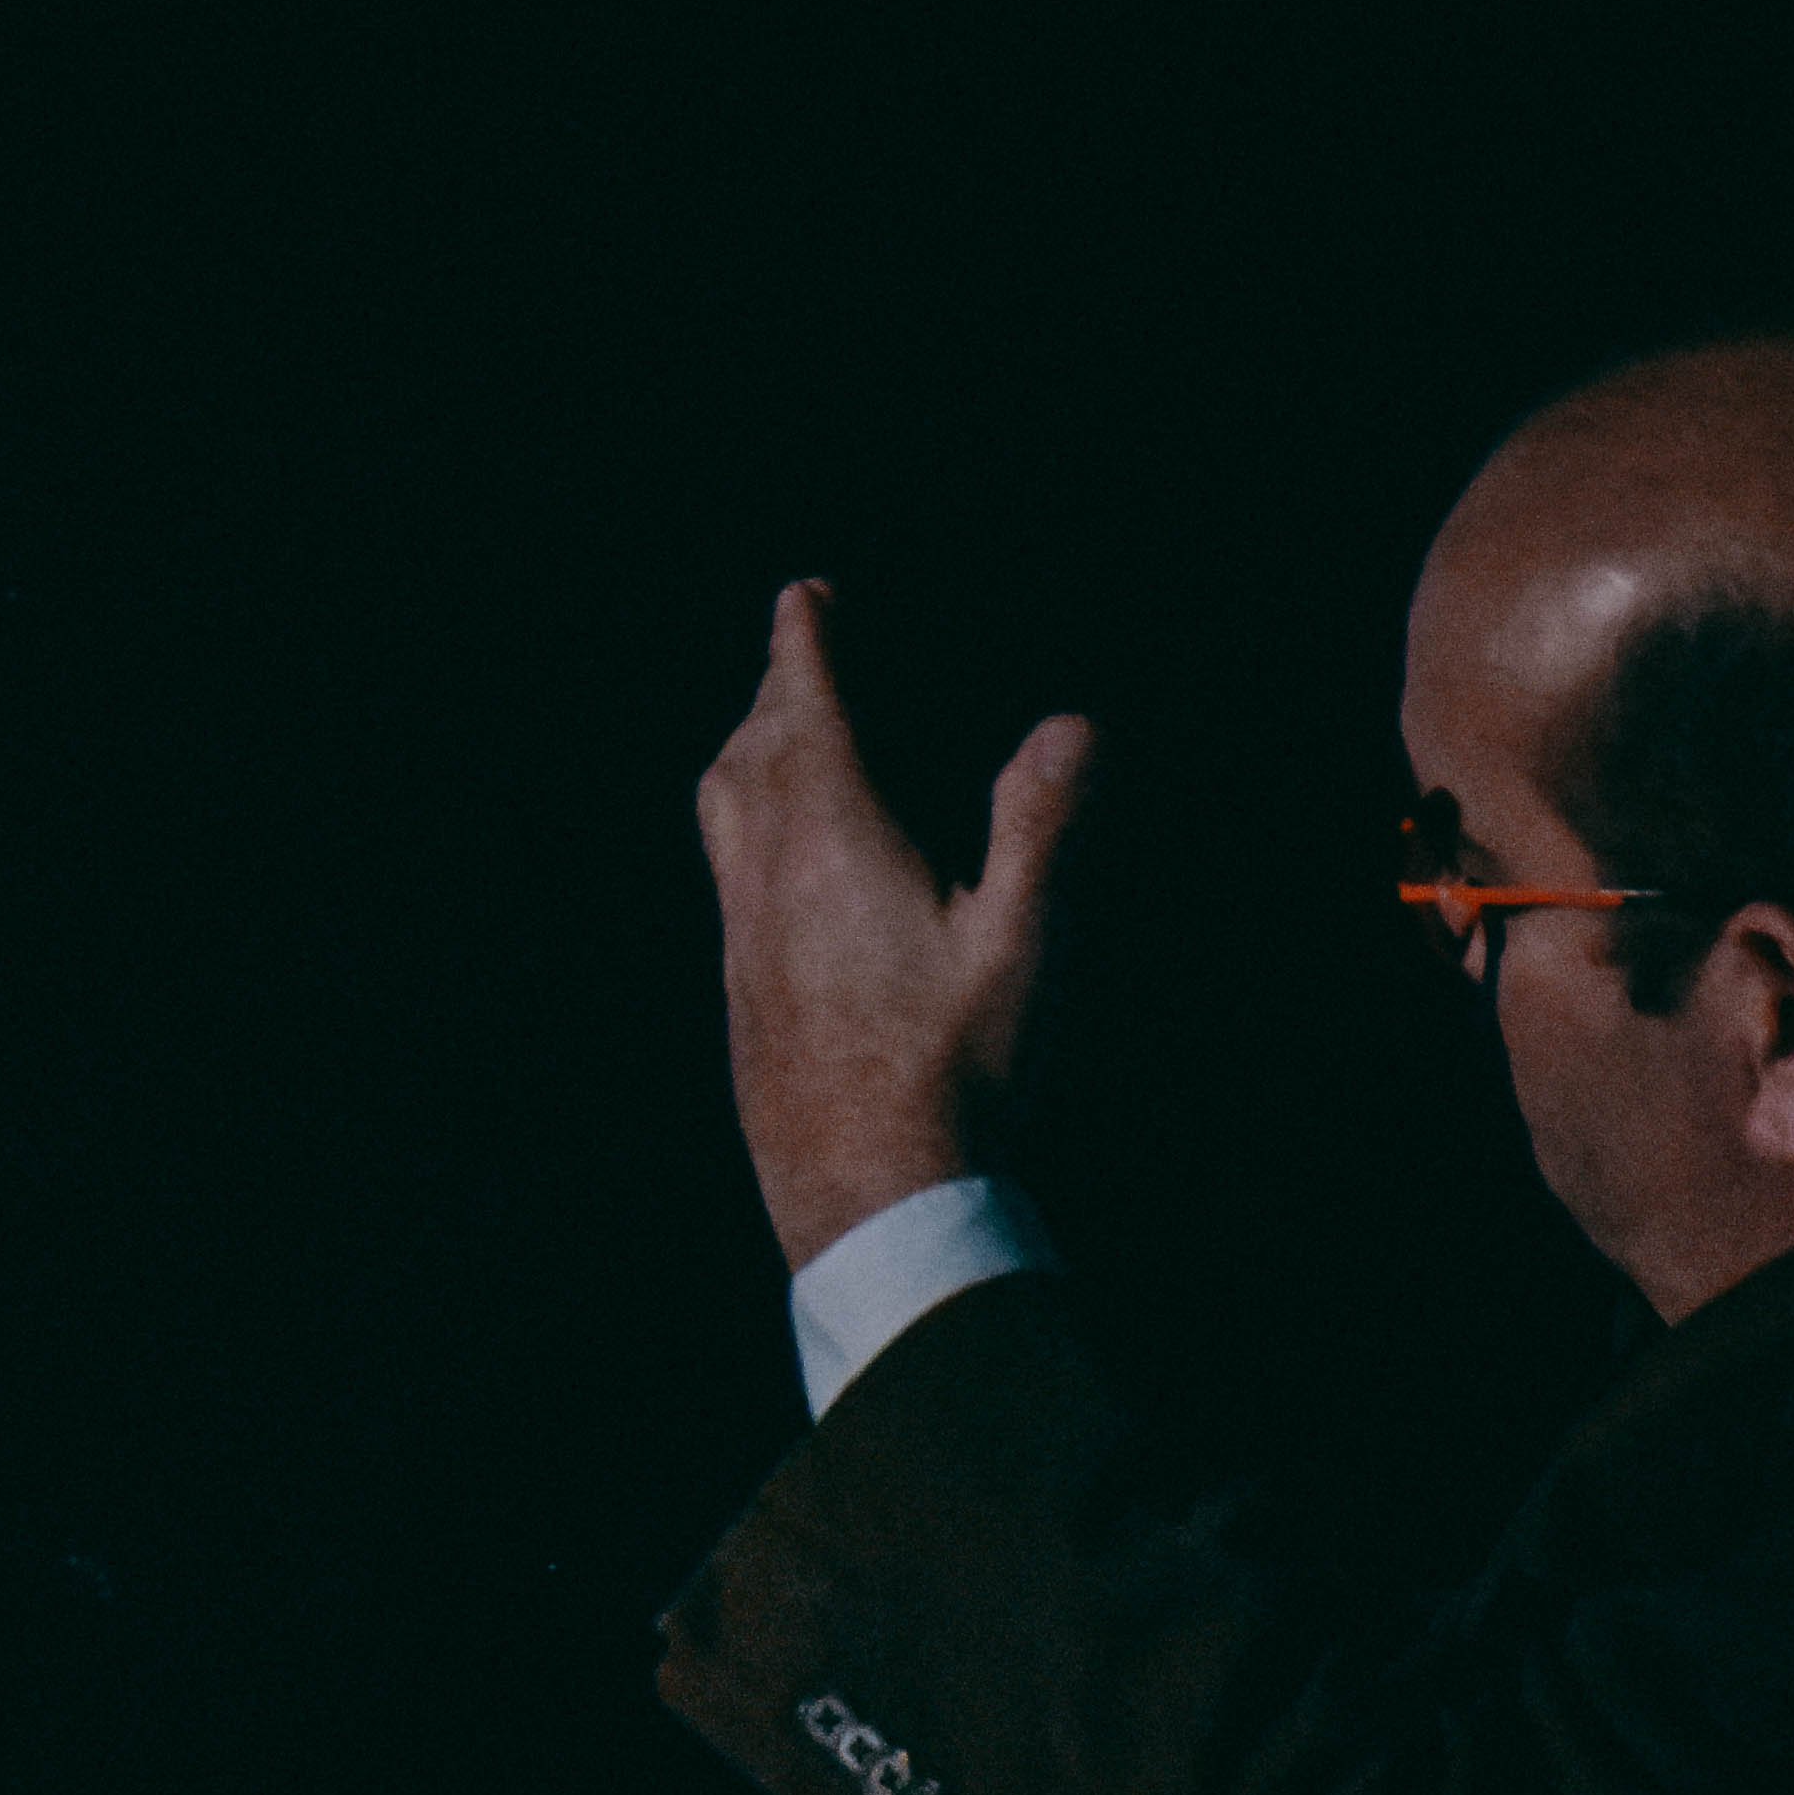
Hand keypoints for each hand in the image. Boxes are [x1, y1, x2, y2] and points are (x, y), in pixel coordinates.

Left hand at [694, 580, 1093, 1271]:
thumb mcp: (1021, 945)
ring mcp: (741, 939)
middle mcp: (767, 880)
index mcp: (833, 847)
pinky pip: (726, 871)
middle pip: (750, 751)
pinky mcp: (739, 991)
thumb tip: (1069, 723)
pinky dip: (745, 819)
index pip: (805, 713)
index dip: (803, 645)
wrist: (867, 1200)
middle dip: (776, 688)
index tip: (804, 594)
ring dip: (748, 749)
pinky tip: (779, 854)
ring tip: (777, 729)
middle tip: (802, 647)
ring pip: (724, 811)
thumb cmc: (955, 1076)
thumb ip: (1042, 825)